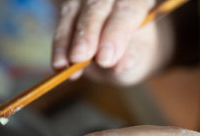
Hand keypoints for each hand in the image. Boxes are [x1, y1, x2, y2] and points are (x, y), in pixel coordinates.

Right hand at [52, 0, 173, 84]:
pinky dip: (59, 45)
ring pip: (74, 11)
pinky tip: (59, 64)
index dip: (117, 33)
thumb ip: (132, 57)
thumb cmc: (134, 48)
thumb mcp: (140, 56)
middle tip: (80, 57)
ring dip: (67, 40)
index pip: (130, 8)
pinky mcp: (71, 4)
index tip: (105, 59)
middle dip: (88, 32)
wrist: (119, 45)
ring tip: (65, 64)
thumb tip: (121, 65)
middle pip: (98, 4)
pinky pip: (62, 22)